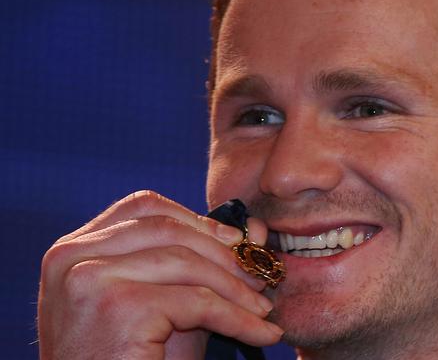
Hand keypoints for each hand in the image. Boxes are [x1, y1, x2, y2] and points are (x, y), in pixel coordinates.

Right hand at [37, 190, 282, 358]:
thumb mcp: (163, 304)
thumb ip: (199, 264)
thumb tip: (256, 229)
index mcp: (74, 249)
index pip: (143, 207)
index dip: (196, 219)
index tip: (236, 241)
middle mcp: (73, 256)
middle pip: (168, 231)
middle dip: (225, 254)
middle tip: (260, 278)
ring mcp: (91, 278)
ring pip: (186, 264)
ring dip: (237, 289)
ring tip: (263, 310)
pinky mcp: (119, 306)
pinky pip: (198, 302)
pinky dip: (238, 318)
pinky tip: (261, 333)